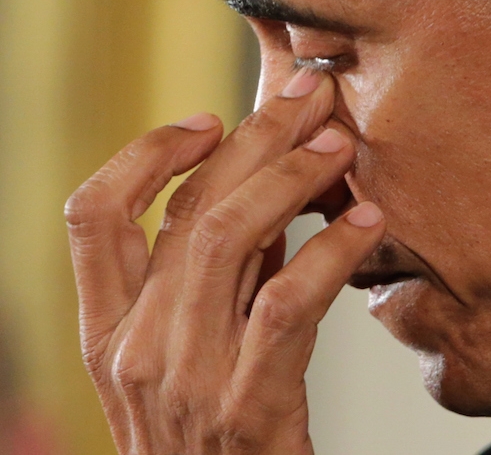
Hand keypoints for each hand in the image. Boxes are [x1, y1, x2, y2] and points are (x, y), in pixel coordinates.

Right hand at [65, 72, 384, 453]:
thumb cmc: (214, 435)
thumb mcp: (188, 354)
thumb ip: (214, 280)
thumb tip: (262, 191)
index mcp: (108, 331)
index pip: (93, 216)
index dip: (145, 154)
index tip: (207, 120)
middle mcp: (135, 347)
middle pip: (186, 209)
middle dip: (252, 138)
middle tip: (307, 97)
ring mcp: (186, 377)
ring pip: (227, 238)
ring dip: (290, 177)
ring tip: (340, 144)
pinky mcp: (248, 407)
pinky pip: (288, 302)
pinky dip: (330, 249)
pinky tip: (368, 219)